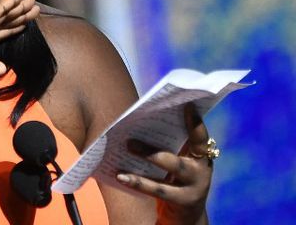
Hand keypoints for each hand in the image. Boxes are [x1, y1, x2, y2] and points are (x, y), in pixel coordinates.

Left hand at [116, 103, 212, 224]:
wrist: (187, 217)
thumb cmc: (176, 178)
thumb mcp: (179, 160)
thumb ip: (169, 143)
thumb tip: (140, 121)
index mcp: (201, 157)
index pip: (200, 138)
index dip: (196, 123)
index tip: (187, 106)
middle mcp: (200, 173)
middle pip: (176, 162)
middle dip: (152, 152)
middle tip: (129, 141)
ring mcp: (192, 190)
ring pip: (164, 180)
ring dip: (142, 168)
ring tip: (124, 156)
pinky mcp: (181, 203)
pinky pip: (156, 191)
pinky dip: (136, 182)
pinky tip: (120, 176)